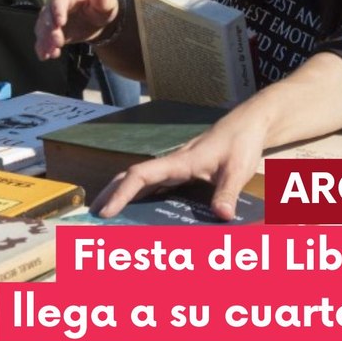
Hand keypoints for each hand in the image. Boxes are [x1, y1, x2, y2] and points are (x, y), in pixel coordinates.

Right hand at [35, 0, 119, 59]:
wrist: (97, 17)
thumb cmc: (102, 6)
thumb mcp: (107, 2)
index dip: (58, 10)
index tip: (60, 23)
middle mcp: (56, 4)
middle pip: (48, 15)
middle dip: (50, 30)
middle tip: (58, 42)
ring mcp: (52, 18)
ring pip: (43, 28)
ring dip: (45, 40)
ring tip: (51, 53)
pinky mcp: (52, 31)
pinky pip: (44, 38)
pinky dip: (43, 47)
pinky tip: (47, 56)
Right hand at [91, 108, 266, 220]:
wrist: (248, 124)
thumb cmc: (241, 142)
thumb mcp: (238, 169)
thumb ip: (228, 192)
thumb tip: (222, 217)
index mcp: (179, 162)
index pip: (140, 175)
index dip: (121, 194)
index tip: (106, 212)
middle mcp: (171, 164)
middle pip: (130, 177)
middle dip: (109, 194)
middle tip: (93, 215)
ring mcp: (175, 168)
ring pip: (140, 181)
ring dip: (122, 196)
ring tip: (107, 215)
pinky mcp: (182, 172)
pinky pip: (155, 186)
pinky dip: (141, 197)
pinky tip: (139, 211)